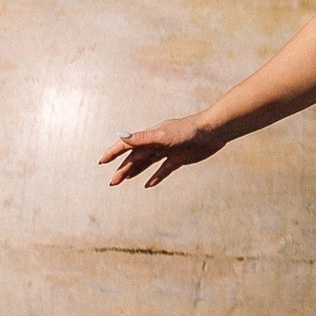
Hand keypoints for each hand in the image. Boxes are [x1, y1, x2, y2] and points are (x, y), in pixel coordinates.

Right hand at [100, 116, 226, 187]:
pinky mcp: (179, 159)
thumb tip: (120, 135)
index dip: (113, 153)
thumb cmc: (188, 130)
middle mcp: (157, 143)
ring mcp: (168, 151)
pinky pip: (164, 170)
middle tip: (112, 182)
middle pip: (135, 158)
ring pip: (147, 163)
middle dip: (122, 169)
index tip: (101, 162)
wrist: (213, 131)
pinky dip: (156, 177)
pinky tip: (148, 185)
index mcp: (150, 136)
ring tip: (123, 180)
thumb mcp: (163, 135)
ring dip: (135, 171)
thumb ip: (142, 138)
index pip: (127, 145)